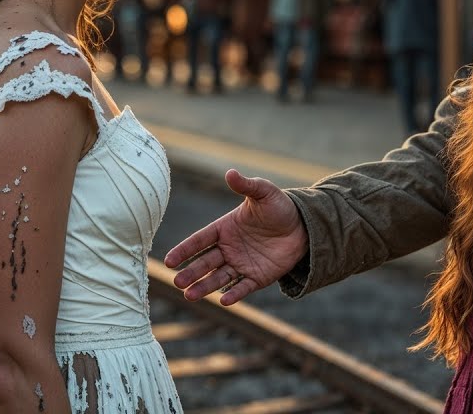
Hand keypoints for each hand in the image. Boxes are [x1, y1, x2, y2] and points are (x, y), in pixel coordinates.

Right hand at [163, 169, 306, 304]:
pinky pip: (243, 287)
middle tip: (178, 283)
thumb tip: (230, 172)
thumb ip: (246, 185)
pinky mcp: (257, 277)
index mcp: (225, 228)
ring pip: (219, 278)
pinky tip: (224, 301)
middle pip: (205, 262)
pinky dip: (234, 294)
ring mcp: (241, 264)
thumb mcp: (264, 193)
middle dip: (191, 272)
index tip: (169, 261)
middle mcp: (229, 248)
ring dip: (205, 287)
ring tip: (190, 296)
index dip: (185, 250)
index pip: (200, 240)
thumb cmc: (279, 207)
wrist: (303, 226)